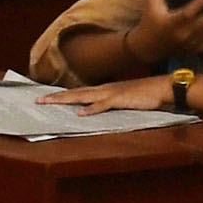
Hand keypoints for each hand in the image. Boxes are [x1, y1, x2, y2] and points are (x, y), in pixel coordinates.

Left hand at [42, 79, 179, 113]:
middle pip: (75, 93)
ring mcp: (111, 93)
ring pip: (83, 96)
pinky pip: (103, 105)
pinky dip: (91, 109)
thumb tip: (98, 110)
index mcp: (104, 89)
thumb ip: (110, 104)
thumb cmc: (145, 95)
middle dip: (56, 97)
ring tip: (50, 103)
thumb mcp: (124, 99)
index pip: (79, 92)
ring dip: (66, 100)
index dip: (62, 95)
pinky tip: (80, 114)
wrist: (163, 88)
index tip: (47, 98)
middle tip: (38, 100)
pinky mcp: (121, 99)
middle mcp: (104, 89)